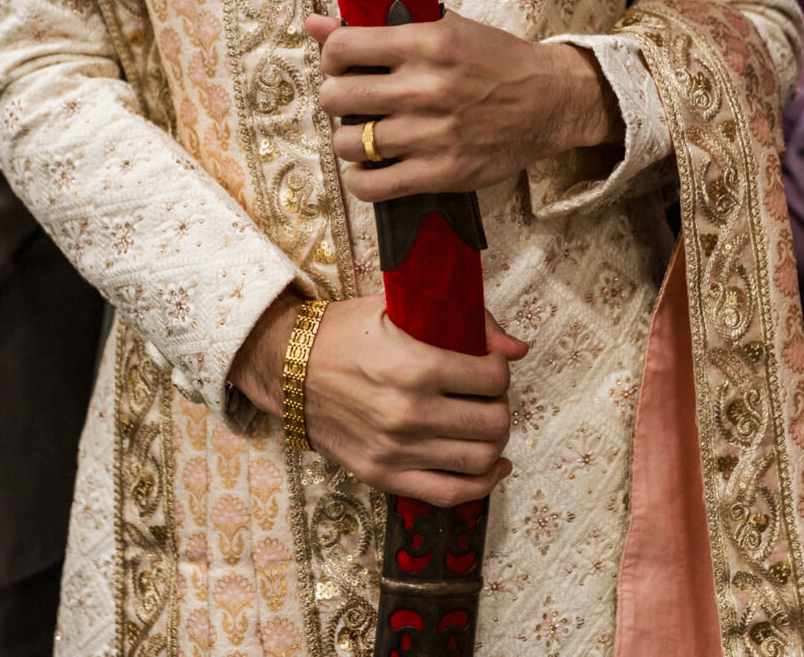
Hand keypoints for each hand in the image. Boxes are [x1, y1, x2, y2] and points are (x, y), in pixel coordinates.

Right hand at [229, 293, 528, 505]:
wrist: (286, 369)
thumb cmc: (343, 333)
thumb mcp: (399, 310)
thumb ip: (466, 324)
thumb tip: (518, 349)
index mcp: (416, 366)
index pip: (492, 378)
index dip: (500, 369)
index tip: (490, 365)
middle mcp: (409, 413)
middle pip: (493, 422)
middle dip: (500, 404)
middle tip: (487, 394)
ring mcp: (397, 450)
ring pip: (479, 459)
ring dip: (494, 441)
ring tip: (484, 424)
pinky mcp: (383, 475)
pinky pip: (448, 494)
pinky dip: (481, 484)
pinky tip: (492, 466)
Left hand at [310, 10, 619, 201]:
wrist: (551, 99)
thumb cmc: (495, 60)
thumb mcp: (443, 28)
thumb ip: (377, 29)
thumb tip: (314, 23)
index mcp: (425, 43)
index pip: (341, 49)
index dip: (333, 59)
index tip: (346, 66)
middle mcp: (425, 87)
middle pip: (337, 98)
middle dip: (339, 99)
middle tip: (356, 102)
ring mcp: (432, 133)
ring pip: (349, 143)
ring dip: (350, 140)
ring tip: (368, 134)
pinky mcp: (442, 172)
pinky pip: (372, 186)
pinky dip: (362, 179)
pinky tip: (374, 166)